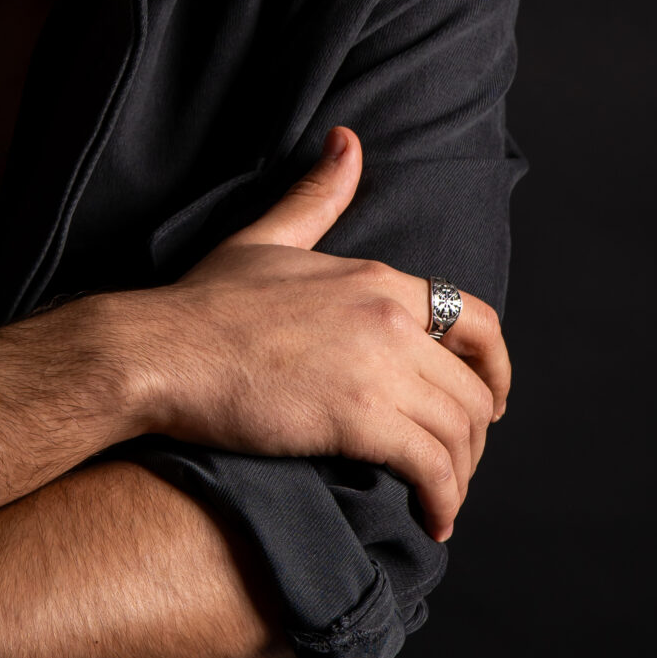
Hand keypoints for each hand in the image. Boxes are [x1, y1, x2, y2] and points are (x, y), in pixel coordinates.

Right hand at [130, 127, 510, 540]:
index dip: (497, 368)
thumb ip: (316, 196)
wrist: (159, 352)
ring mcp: (377, 368)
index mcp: (378, 279)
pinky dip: (442, 499)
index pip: (476, 321)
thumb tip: (346, 140)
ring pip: (459, 431)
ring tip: (442, 501)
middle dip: (475, 436)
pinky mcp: (358, 418)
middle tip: (456, 464)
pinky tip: (431, 518)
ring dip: (461, 475)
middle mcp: (390, 319)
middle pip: (473, 388)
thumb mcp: (267, 240)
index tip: (492, 401)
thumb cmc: (201, 304)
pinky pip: (430, 466)